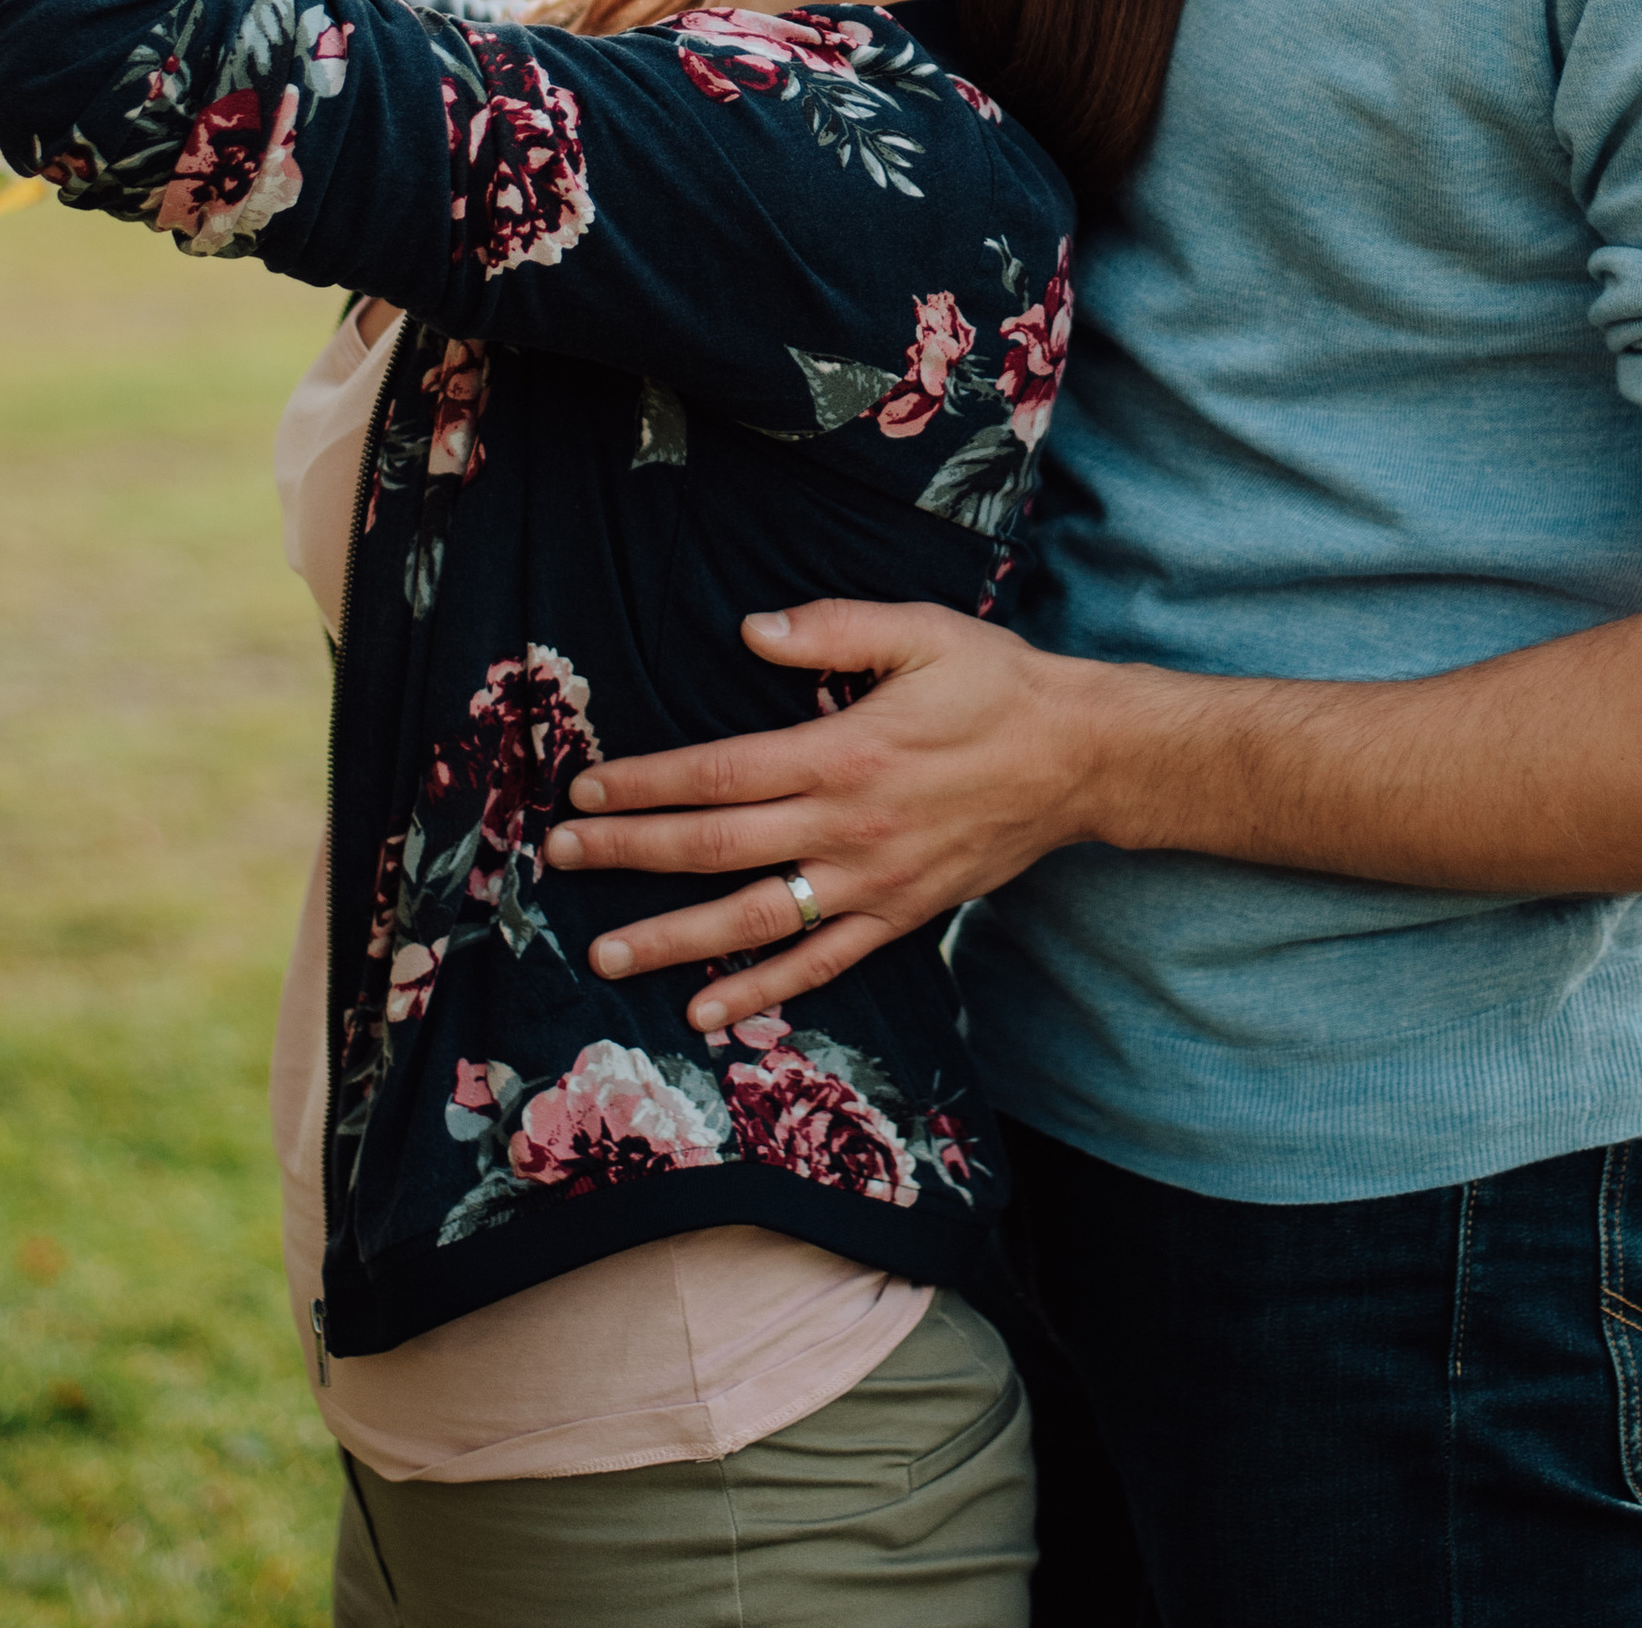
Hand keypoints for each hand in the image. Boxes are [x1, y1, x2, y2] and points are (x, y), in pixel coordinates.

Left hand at [539, 597, 1107, 1033]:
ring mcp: (871, 884)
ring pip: (754, 920)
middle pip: (716, 848)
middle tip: (561, 858)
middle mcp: (847, 827)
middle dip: (630, 853)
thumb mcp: (920, 632)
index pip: (720, 773)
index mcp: (843, 751)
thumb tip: (751, 630)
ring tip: (605, 954)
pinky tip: (704, 1012)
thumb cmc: (996, 684)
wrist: (1081, 759)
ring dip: (674, 939)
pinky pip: (818, 966)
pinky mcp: (898, 918)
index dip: (647, 782)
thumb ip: (833, 629)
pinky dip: (759, 993)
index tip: (587, 788)